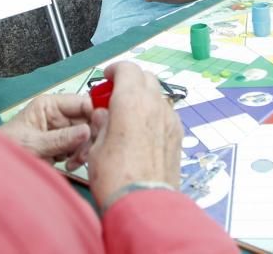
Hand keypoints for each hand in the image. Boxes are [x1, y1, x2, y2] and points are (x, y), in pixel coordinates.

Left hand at [0, 94, 93, 170]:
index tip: (101, 128)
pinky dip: (79, 158)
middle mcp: (58, 116)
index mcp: (49, 105)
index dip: (95, 113)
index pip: (82, 102)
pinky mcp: (62, 147)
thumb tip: (86, 131)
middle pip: (88, 120)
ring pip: (87, 136)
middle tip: (84, 152)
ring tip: (74, 161)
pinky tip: (70, 164)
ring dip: (84, 149)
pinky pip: (80, 149)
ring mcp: (61, 132)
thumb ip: (61, 138)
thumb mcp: (33, 143)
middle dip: (89, 136)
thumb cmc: (4, 149)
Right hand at [86, 62, 181, 206]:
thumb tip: (103, 115)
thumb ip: (101, 122)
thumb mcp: (95, 146)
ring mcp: (170, 120)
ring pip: (158, 95)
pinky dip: (155, 114)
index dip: (115, 70)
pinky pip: (166, 114)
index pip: (127, 68)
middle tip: (115, 94)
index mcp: (131, 101)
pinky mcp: (178, 135)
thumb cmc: (117, 178)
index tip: (107, 77)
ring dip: (144, 97)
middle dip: (131, 81)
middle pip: (146, 77)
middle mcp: (155, 105)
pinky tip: (142, 131)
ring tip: (128, 115)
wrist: (143, 204)